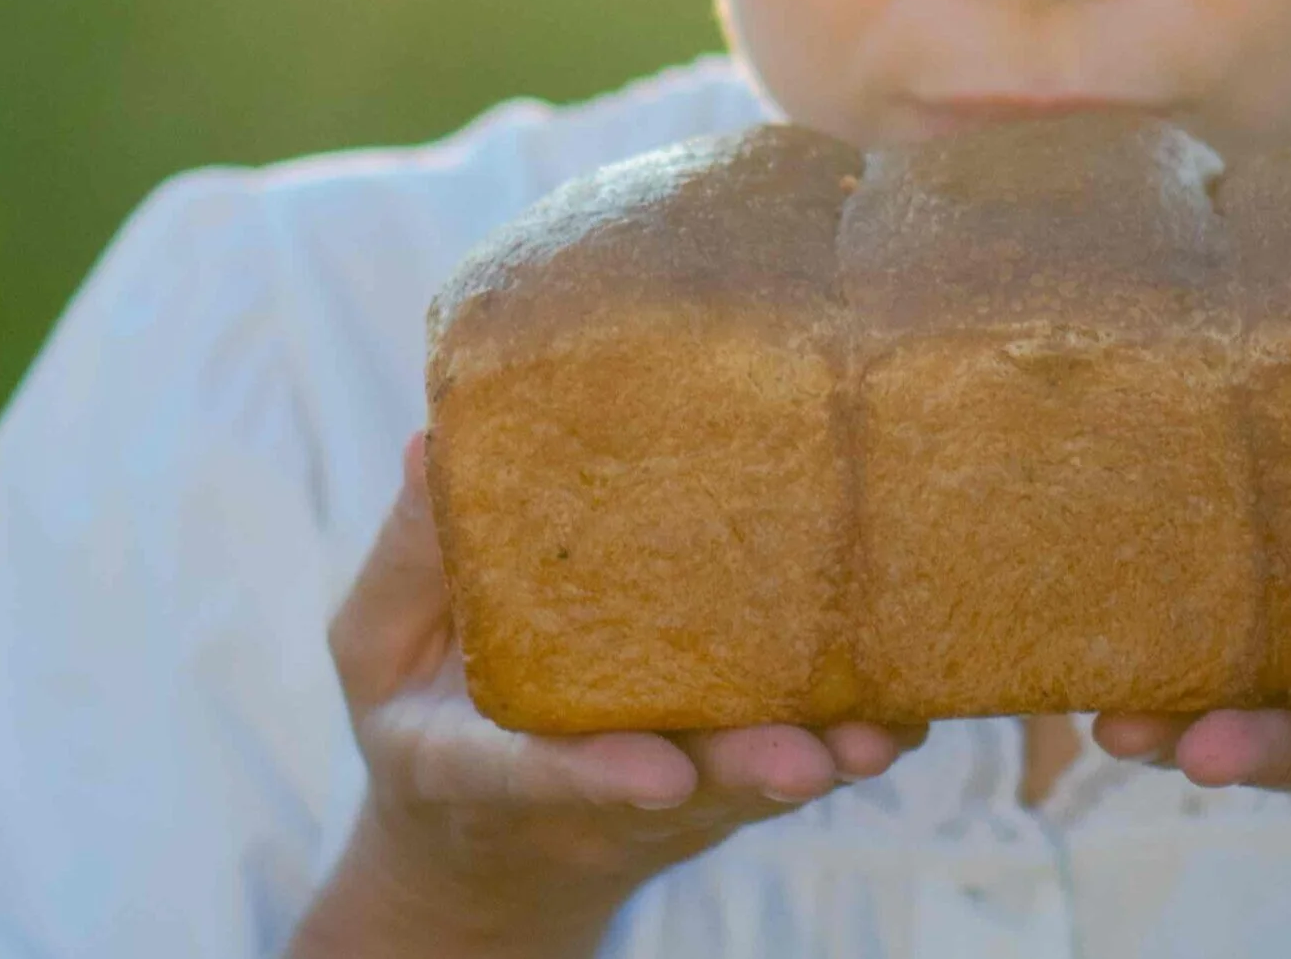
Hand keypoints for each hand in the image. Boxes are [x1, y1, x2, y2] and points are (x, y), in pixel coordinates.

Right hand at [285, 431, 928, 958]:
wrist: (484, 849)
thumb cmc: (431, 718)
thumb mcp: (377, 649)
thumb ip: (410, 558)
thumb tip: (435, 441)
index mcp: (484, 768)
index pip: (541, 778)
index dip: (600, 775)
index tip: (658, 776)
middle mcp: (597, 791)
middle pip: (686, 794)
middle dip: (752, 773)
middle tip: (813, 760)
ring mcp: (677, 794)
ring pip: (760, 784)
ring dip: (827, 754)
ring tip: (883, 731)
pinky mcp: (733, 778)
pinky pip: (809, 755)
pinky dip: (863, 726)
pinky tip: (914, 689)